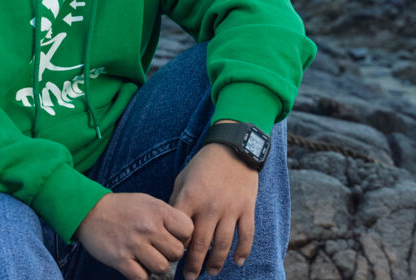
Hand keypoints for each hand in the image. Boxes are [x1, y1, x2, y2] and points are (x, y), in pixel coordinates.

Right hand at [76, 192, 193, 279]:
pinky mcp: (120, 259)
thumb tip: (185, 236)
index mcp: (157, 211)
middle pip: (177, 252)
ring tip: (147, 259)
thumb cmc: (122, 207)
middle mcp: (148, 227)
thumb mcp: (147, 202)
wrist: (89, 210)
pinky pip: (142, 277)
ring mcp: (134, 244)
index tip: (173, 238)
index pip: (188, 230)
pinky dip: (142, 275)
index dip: (183, 237)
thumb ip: (166, 216)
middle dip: (170, 255)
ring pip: (161, 268)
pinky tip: (137, 266)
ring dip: (156, 267)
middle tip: (159, 250)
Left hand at [170, 138, 259, 278]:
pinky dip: (242, 251)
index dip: (175, 248)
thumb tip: (168, 228)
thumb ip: (176, 203)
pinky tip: (237, 262)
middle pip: (201, 244)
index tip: (170, 258)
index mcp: (190, 198)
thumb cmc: (202, 165)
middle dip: (193, 265)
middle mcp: (210, 206)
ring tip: (210, 273)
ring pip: (223, 244)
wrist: (232, 148)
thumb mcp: (183, 179)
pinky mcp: (246, 208)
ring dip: (216, 262)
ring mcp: (230, 209)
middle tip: (188, 277)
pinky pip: (246, 235)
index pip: (180, 231)